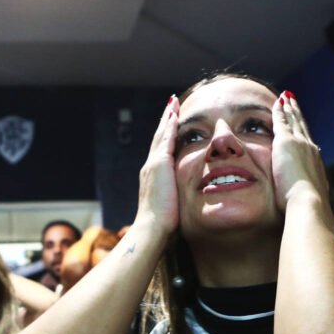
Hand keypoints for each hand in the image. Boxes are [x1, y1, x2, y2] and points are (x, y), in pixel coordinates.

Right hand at [134, 96, 180, 236]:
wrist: (151, 229)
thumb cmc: (163, 227)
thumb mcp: (170, 209)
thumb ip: (175, 201)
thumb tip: (183, 206)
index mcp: (153, 178)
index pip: (161, 152)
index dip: (166, 137)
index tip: (172, 124)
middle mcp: (150, 167)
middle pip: (159, 138)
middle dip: (165, 122)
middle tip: (171, 105)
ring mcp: (153, 164)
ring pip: (161, 135)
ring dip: (167, 118)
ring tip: (173, 103)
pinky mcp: (159, 164)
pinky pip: (165, 139)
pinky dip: (169, 125)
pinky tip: (175, 114)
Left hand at [271, 91, 328, 210]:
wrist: (307, 202)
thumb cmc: (306, 208)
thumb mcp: (309, 199)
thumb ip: (308, 196)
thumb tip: (312, 202)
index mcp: (315, 163)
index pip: (307, 143)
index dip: (304, 133)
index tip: (301, 125)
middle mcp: (310, 149)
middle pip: (303, 127)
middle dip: (298, 115)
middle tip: (294, 102)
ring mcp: (299, 144)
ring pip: (293, 121)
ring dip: (290, 108)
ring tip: (287, 97)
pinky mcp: (286, 141)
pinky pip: (281, 121)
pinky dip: (279, 110)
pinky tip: (277, 101)